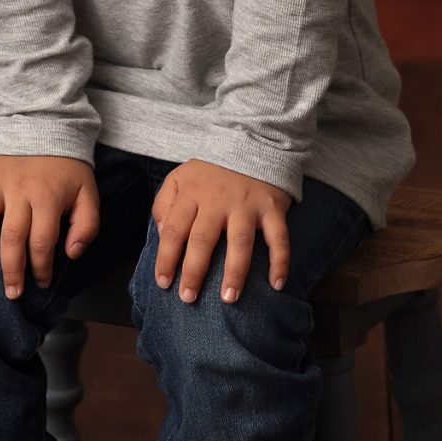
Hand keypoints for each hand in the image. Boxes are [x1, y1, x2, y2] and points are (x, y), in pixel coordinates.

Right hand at [0, 152, 99, 297]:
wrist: (49, 125)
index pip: (42, 241)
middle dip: (10, 269)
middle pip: (11, 236)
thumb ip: (87, 225)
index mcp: (47, 198)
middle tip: (10, 294)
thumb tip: (71, 254)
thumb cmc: (68, 169)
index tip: (41, 283)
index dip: (42, 267)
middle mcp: (19, 191)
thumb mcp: (88, 193)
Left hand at [151, 158, 291, 304]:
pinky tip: (276, 284)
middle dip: (194, 272)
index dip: (166, 259)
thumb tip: (161, 235)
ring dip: (235, 273)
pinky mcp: (272, 208)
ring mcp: (247, 205)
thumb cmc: (211, 171)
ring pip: (240, 243)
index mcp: (192, 193)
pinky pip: (278, 238)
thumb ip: (164, 204)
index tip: (163, 283)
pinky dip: (280, 262)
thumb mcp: (179, 177)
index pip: (174, 230)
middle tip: (188, 299)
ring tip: (228, 298)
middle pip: (203, 240)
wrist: (252, 141)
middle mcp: (218, 200)